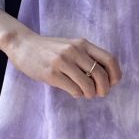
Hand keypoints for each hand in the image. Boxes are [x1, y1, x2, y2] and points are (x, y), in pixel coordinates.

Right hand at [6, 32, 122, 99]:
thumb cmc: (50, 49)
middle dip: (104, 88)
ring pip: (87, 84)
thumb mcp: (71, 46)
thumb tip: (105, 78)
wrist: (23, 45)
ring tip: (86, 93)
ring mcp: (62, 62)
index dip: (115, 74)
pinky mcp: (51, 73)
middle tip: (100, 93)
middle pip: (100, 74)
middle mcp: (74, 51)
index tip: (113, 83)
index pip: (109, 59)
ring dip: (90, 93)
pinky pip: (73, 89)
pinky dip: (77, 94)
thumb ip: (87, 57)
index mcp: (82, 44)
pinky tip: (73, 91)